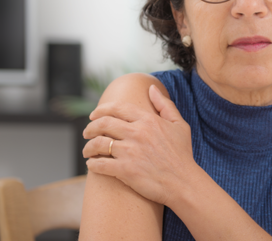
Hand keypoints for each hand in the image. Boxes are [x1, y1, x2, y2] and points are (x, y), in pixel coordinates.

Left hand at [83, 85, 194, 205]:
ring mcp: (130, 151)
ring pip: (99, 143)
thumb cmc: (182, 155)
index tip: (93, 115)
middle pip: (103, 123)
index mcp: (148, 120)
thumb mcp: (179, 125)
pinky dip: (92, 165)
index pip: (117, 108)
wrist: (184, 184)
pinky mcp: (126, 170)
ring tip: (87, 151)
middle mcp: (137, 133)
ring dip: (88, 147)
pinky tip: (91, 165)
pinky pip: (100, 164)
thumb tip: (151, 88)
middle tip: (86, 133)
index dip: (101, 110)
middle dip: (90, 127)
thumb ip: (164, 105)